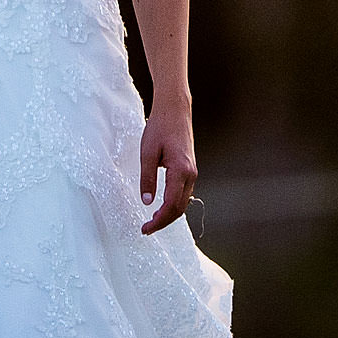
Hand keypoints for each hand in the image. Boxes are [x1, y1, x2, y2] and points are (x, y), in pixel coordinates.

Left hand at [138, 103, 197, 234]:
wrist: (175, 108)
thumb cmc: (160, 127)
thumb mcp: (147, 152)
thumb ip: (147, 178)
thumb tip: (147, 202)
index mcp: (181, 171)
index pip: (172, 205)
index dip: (159, 221)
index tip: (145, 229)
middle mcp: (191, 174)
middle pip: (180, 208)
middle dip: (164, 222)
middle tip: (146, 229)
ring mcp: (192, 171)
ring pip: (183, 202)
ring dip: (169, 214)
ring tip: (152, 221)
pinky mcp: (190, 168)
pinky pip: (184, 193)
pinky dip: (174, 204)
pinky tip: (162, 206)